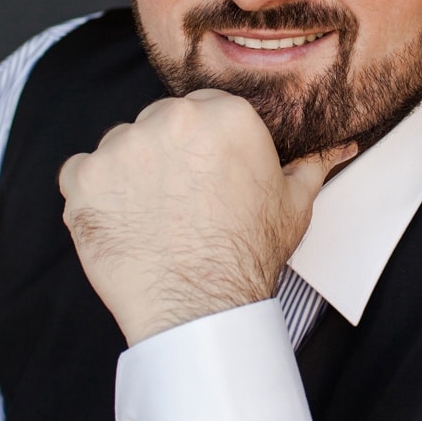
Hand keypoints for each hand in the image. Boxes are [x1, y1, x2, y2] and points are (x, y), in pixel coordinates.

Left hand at [59, 90, 355, 344]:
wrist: (198, 310)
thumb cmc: (247, 257)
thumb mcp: (293, 205)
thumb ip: (312, 164)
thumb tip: (342, 146)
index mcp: (224, 115)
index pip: (204, 110)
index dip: (203, 146)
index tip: (206, 176)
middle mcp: (170, 119)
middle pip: (159, 122)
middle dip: (167, 155)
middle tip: (181, 202)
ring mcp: (121, 148)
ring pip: (120, 146)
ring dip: (129, 174)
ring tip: (152, 218)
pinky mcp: (83, 179)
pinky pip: (79, 173)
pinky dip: (93, 196)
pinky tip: (122, 224)